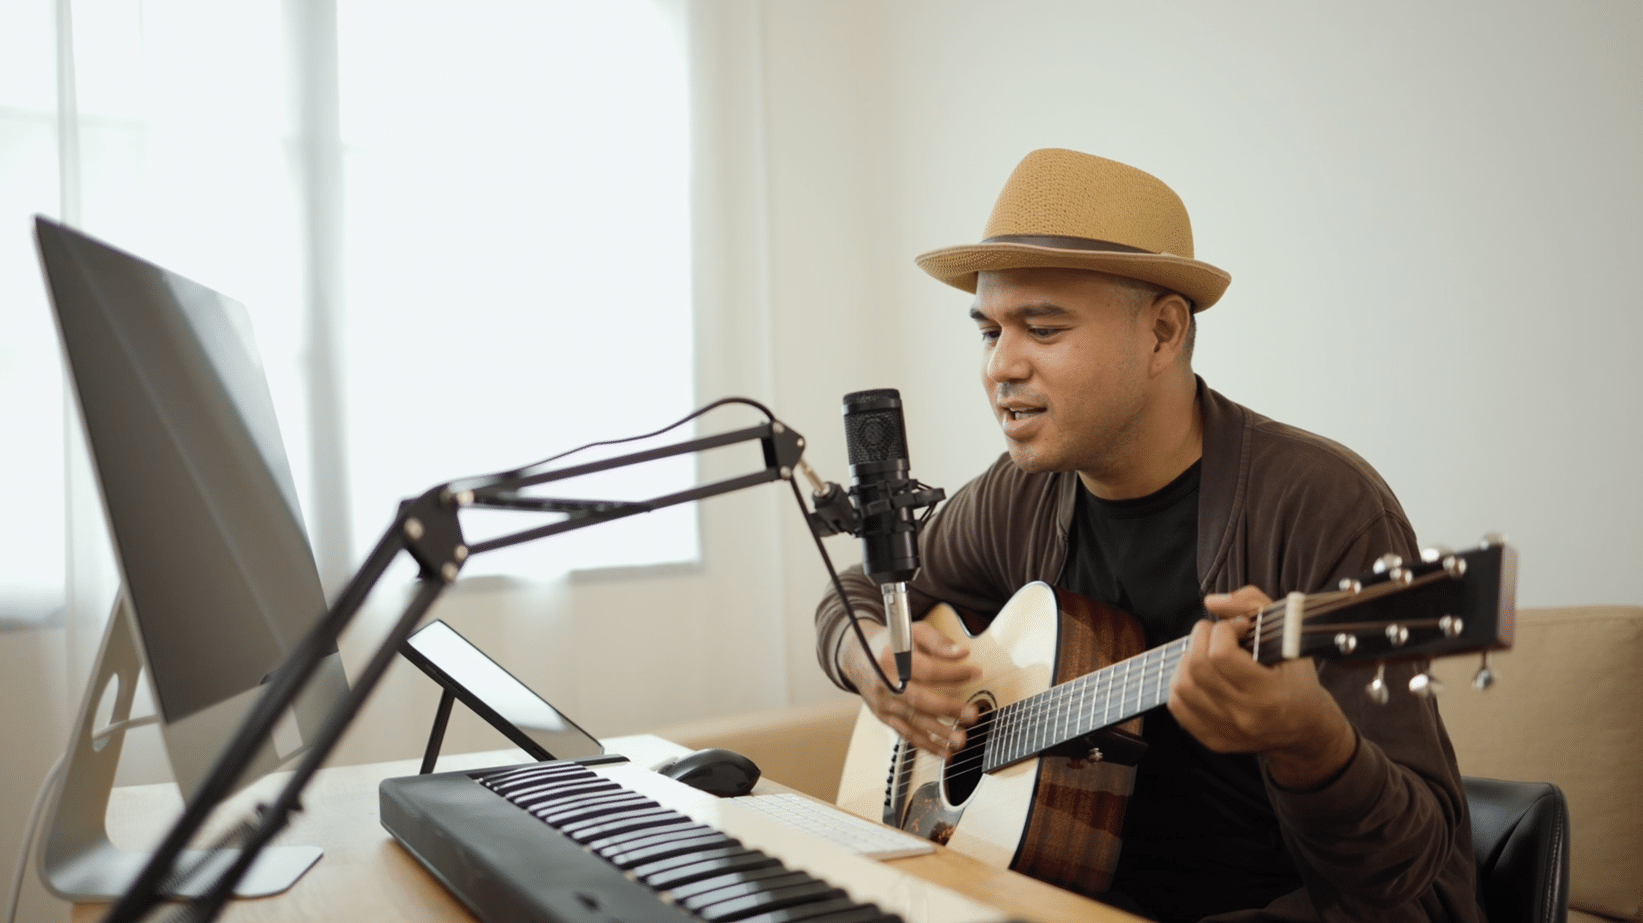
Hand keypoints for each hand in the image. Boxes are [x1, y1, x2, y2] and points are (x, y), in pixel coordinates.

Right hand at [839, 619, 979, 755]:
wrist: (857, 655)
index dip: (954, 673)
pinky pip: (906, 733)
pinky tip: (944, 751)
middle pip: (919, 698)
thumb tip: (961, 654)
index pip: (927, 669)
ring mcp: (884, 702)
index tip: (976, 673)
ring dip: (939, 733)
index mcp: (893, 658)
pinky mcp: (883, 716)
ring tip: (961, 740)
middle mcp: (886, 682)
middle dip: (948, 709)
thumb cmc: (891, 643)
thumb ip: (938, 641)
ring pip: (913, 721)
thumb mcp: (913, 632)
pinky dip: (926, 744)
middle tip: (972, 714)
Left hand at [1168, 586, 1357, 789]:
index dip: (1223, 630)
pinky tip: (1200, 674)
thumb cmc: (1298, 679)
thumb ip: (1253, 605)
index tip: (1238, 627)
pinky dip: (1182, 682)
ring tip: (1208, 653)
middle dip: (1202, 637)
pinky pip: (1177, 706)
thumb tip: (1211, 602)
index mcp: (1270, 695)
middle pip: (1198, 667)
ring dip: (1189, 659)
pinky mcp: (1212, 739)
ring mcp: (1226, 732)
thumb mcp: (1291, 638)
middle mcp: (1246, 717)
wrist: (1305, 728)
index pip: (1222, 655)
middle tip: (1218, 634)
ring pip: (1182, 686)